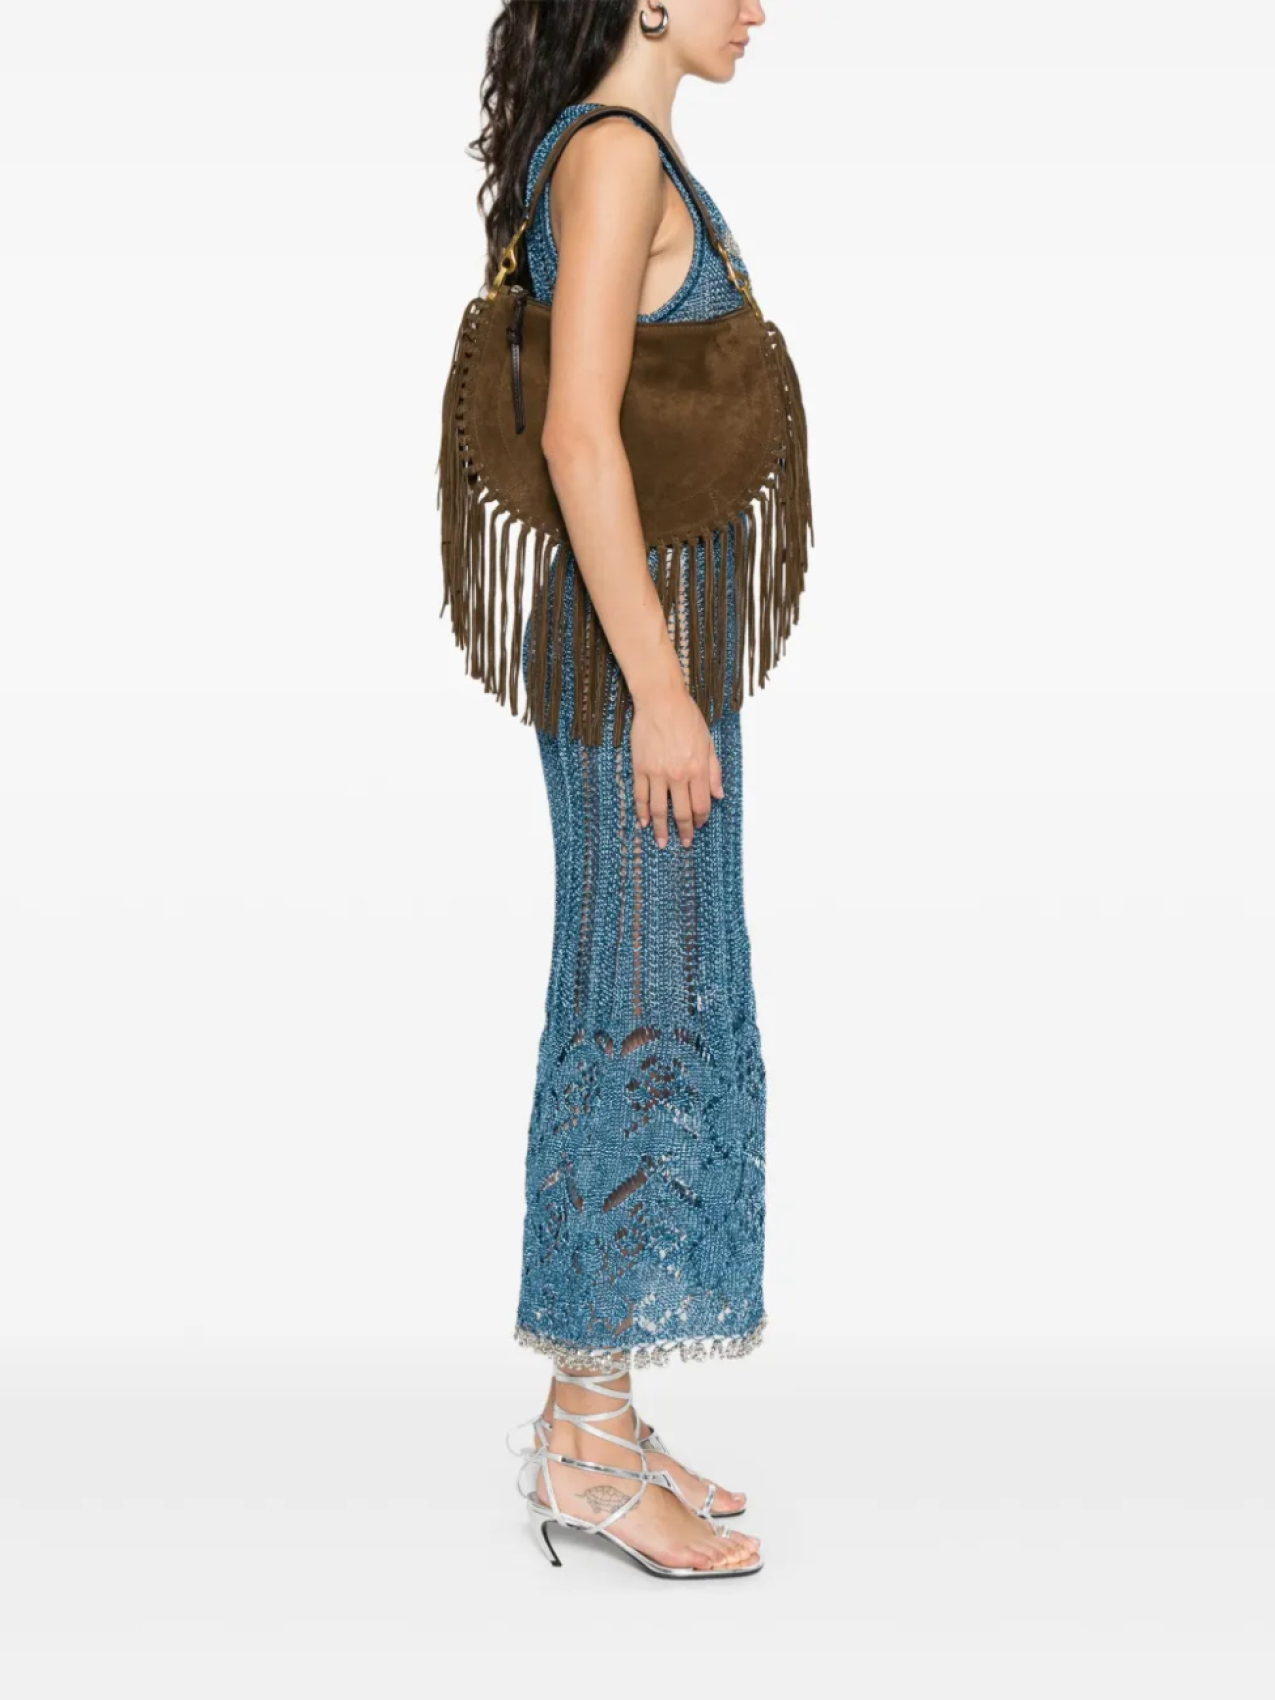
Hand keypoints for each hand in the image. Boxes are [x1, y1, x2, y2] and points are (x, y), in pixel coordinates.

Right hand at [630, 686, 724, 848]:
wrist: (661, 702)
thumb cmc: (686, 718)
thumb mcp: (708, 743)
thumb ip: (713, 771)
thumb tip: (719, 795)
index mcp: (698, 769)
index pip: (701, 805)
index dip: (701, 820)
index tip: (699, 826)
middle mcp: (678, 775)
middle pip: (682, 812)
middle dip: (684, 831)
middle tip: (684, 843)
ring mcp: (658, 773)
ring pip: (659, 809)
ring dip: (660, 829)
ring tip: (661, 842)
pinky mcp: (641, 768)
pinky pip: (641, 796)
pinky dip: (642, 811)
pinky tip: (644, 822)